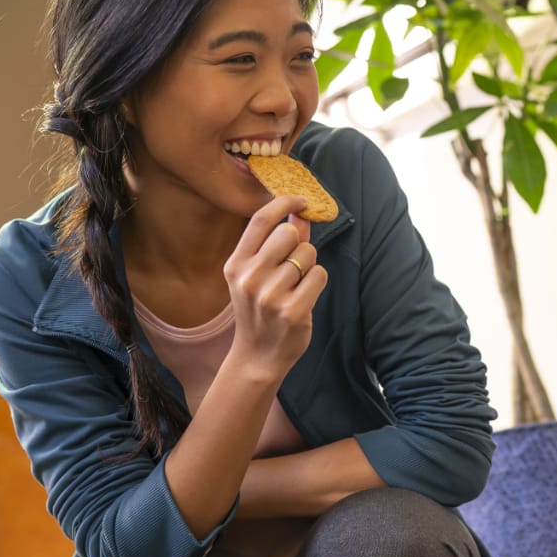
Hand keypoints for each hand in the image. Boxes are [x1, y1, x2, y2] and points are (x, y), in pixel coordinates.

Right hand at [223, 195, 327, 380]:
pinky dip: (318, 281)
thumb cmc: (259, 310)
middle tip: (295, 263)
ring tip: (296, 286)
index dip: (283, 203)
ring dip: (310, 266)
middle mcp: (250, 277)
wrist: (257, 356)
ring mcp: (271, 295)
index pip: (260, 220)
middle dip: (300, 243)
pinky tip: (305, 296)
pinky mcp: (293, 310)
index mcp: (236, 264)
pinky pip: (319, 275)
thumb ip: (277, 244)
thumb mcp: (257, 275)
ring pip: (308, 254)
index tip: (300, 200)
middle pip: (289, 233)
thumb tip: (300, 214)